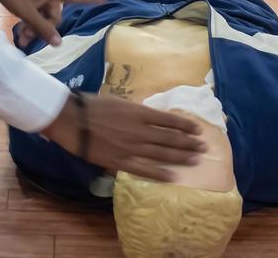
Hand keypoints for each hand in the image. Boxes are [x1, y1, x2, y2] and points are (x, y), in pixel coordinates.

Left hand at [0, 0, 104, 46]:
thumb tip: (59, 43)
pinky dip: (30, 22)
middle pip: (55, 15)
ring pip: (43, 16)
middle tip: (28, 37)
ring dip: (35, 28)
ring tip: (22, 37)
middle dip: (44, 28)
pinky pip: (35, 12)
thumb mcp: (28, 13)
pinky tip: (21, 32)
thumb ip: (44, 28)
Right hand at [42, 92, 206, 181]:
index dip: (185, 125)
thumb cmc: (93, 106)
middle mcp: (140, 130)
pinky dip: (161, 173)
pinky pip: (146, 169)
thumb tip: (149, 117)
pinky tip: (173, 175)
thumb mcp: (118, 102)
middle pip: (170, 138)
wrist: (73, 121)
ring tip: (196, 159)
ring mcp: (133, 147)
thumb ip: (136, 111)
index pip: (169, 120)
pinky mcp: (123, 161)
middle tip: (203, 147)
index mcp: (139, 112)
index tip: (198, 129)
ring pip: (163, 153)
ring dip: (181, 157)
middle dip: (189, 142)